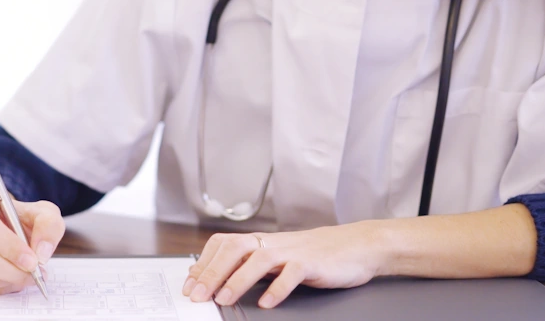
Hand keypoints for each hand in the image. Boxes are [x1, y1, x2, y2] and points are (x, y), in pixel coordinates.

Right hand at [0, 191, 64, 293]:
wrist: (5, 228)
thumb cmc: (19, 219)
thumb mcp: (41, 213)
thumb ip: (48, 226)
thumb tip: (41, 253)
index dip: (10, 247)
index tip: (32, 260)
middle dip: (15, 270)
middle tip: (36, 273)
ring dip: (10, 280)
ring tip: (26, 273)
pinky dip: (1, 286)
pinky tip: (11, 276)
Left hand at [182, 222, 385, 308]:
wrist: (356, 245)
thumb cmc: (314, 254)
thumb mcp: (277, 257)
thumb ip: (248, 265)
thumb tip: (213, 277)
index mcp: (260, 241)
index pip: (223, 245)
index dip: (203, 263)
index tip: (188, 285)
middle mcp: (272, 243)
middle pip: (234, 249)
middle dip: (212, 272)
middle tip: (198, 295)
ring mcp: (292, 251)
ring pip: (259, 259)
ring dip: (238, 279)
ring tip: (224, 299)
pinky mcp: (312, 263)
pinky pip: (292, 273)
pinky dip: (278, 288)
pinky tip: (267, 302)